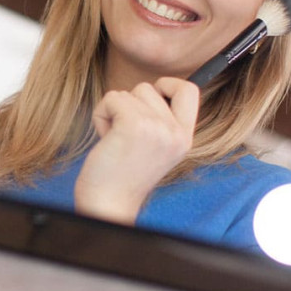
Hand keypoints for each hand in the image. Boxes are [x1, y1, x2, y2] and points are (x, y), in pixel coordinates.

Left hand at [74, 76, 199, 224]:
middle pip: (148, 88)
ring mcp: (157, 128)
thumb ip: (161, 121)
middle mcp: (175, 133)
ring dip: (113, 112)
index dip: (167, 85)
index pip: (189, 90)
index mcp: (184, 138)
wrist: (108, 204)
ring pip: (128, 92)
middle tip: (124, 137)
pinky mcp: (134, 125)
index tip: (148, 101)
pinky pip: (112, 98)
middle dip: (129, 106)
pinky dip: (101, 114)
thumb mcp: (156, 147)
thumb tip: (152, 89)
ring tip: (115, 140)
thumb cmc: (123, 176)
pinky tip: (105, 138)